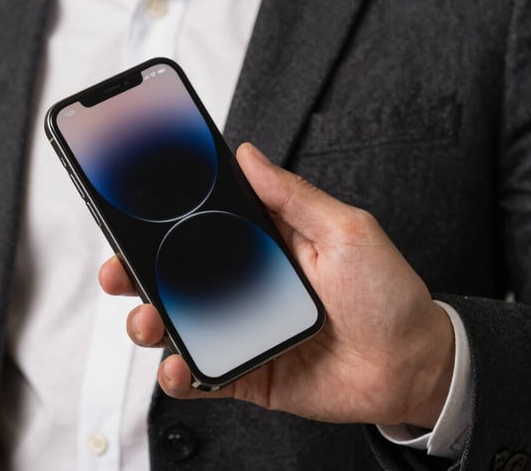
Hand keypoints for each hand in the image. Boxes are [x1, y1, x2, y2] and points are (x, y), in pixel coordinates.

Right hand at [99, 142, 454, 427]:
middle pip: (176, 278)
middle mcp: (244, 288)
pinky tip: (178, 368)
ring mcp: (241, 332)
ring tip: (148, 322)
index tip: (130, 213)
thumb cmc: (387, 295)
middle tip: (119, 271)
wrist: (411, 366)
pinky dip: (181, 376)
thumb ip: (292, 196)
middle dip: (137, 273)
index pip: (200, 229)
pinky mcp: (246, 372)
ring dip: (149, 323)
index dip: (162, 222)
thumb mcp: (346, 231)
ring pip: (177, 326)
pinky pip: (201, 376)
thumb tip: (248, 155)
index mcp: (263, 247)